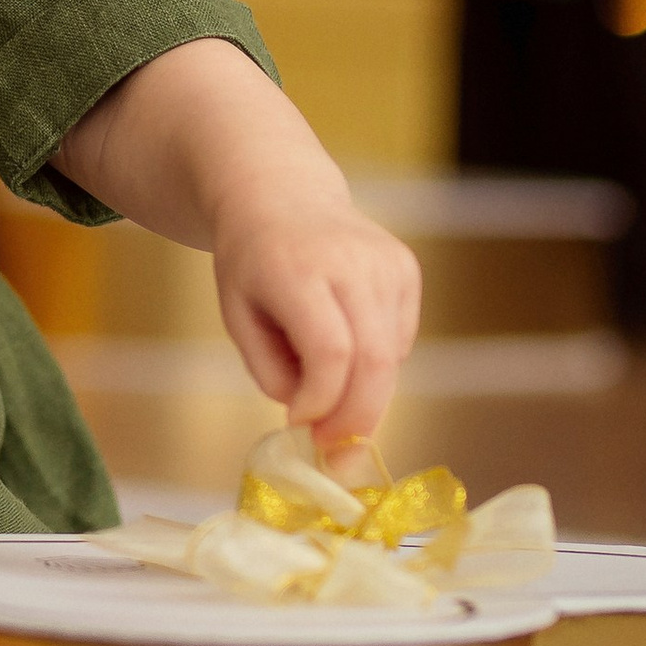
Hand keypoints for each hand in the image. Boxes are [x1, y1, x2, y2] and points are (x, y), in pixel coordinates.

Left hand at [212, 196, 420, 449]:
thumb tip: (315, 419)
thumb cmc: (251, 263)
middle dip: (355, 419)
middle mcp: (350, 261)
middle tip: (333, 451)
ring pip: (392, 358)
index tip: (300, 426)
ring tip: (323, 381)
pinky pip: (401, 340)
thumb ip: (272, 371)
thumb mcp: (238, 317)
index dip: (322, 402)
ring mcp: (387, 263)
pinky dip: (376, 362)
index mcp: (296, 269)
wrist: (279, 194)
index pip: (331, 353)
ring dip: (362, 392)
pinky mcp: (407, 269)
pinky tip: (345, 339)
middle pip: (373, 363)